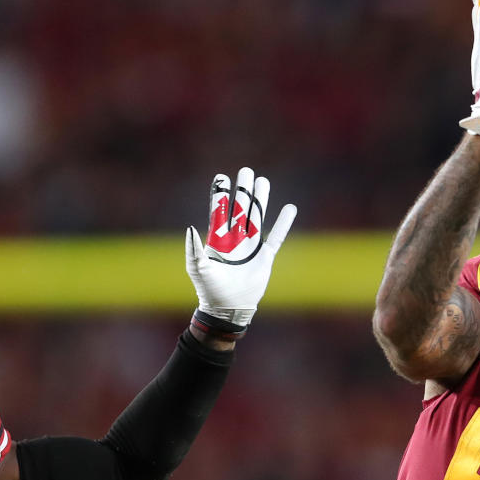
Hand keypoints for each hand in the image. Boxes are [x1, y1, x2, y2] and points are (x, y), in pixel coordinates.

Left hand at [186, 167, 296, 330]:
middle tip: (246, 171)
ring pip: (257, 217)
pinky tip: (289, 209)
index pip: (220, 211)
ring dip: (261, 200)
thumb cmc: (210, 290)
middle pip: (240, 208)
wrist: (228, 308)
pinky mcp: (265, 257)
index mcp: (218, 239)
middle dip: (243, 190)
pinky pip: (276, 237)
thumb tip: (190, 228)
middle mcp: (235, 239)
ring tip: (264, 182)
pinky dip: (283, 224)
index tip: (222, 177)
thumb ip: (194, 249)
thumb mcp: (199, 269)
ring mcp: (251, 246)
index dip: (221, 194)